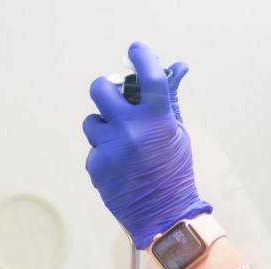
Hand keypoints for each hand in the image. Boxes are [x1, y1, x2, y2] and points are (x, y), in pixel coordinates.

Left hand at [83, 42, 211, 248]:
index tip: (137, 50)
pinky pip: (94, 148)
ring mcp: (110, 147)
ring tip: (121, 143)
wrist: (163, 216)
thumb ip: (169, 102)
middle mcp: (131, 129)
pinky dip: (105, 154)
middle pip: (100, 89)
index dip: (142, 57)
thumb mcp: (177, 134)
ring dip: (103, 127)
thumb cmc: (174, 173)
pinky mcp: (96, 165)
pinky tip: (120, 167)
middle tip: (114, 100)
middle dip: (105, 90)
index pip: (148, 75)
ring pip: (92, 121)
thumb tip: (178, 68)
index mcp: (157, 119)